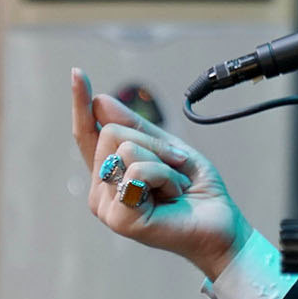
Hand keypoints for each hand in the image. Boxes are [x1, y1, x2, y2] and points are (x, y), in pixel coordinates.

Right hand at [71, 69, 250, 280]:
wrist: (220, 225)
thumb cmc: (197, 191)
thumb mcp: (169, 149)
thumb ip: (136, 128)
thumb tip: (100, 101)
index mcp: (110, 173)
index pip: (89, 133)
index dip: (81, 103)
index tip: (77, 73)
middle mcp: (101, 189)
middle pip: (112, 132)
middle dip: (153, 142)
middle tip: (174, 169)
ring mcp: (106, 206)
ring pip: (126, 149)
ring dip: (163, 162)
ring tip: (174, 186)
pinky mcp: (119, 219)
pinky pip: (138, 171)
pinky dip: (164, 176)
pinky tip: (172, 196)